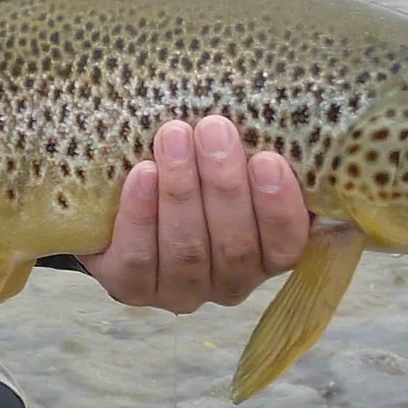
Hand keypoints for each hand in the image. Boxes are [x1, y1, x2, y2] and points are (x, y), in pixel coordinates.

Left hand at [81, 116, 309, 312]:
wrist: (121, 197)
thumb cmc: (196, 170)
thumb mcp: (234, 161)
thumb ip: (256, 151)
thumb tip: (280, 117)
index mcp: (266, 255)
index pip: (286, 244)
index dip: (279, 207)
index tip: (268, 159)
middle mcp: (229, 283)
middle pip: (233, 246)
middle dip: (224, 184)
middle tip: (213, 129)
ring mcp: (179, 290)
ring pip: (186, 249)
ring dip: (181, 189)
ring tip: (173, 136)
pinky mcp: (131, 287)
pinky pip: (138, 257)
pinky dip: (140, 214)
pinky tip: (142, 173)